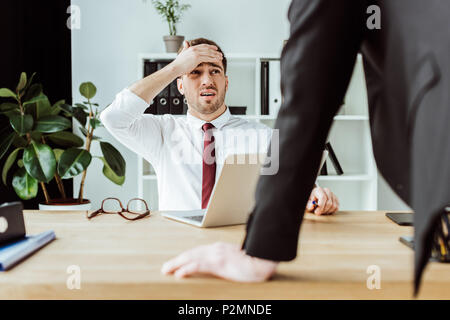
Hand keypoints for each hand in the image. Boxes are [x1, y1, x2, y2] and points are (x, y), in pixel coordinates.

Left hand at [161, 242, 277, 281]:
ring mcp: (217, 255)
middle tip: (166, 267)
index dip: (185, 257)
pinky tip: (179, 273)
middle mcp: (216, 249)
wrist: (264, 260)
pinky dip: (187, 268)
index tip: (177, 263)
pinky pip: (199, 266)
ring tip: (166, 270)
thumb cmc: (254, 262)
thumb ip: (226, 261)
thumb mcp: (237, 260)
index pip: (197, 252)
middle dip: (177, 260)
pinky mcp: (219, 263)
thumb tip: (221, 266)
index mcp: (220, 249)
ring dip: (177, 264)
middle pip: (191, 253)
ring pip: (191, 258)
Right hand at [172, 41, 222, 75]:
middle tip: (220, 53)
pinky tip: (217, 59)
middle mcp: (194, 49)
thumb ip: (185, 48)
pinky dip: (213, 58)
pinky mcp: (197, 58)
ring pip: (208, 53)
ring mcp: (196, 53)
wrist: (175, 67)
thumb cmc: (178, 63)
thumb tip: (186, 42)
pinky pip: (207, 57)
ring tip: (220, 57)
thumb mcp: (182, 53)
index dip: (210, 47)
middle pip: (207, 48)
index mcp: (191, 48)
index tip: (215, 48)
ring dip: (216, 55)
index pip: (203, 46)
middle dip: (214, 51)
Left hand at [306, 187, 338, 214]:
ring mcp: (332, 195)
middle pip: (329, 202)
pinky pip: (337, 207)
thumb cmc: (310, 201)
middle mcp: (327, 191)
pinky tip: (326, 211)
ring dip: (327, 211)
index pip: (323, 197)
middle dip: (323, 210)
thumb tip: (311, 206)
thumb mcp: (307, 202)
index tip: (316, 212)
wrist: (314, 199)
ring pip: (333, 206)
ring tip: (321, 211)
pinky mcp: (336, 199)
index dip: (320, 206)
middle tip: (318, 213)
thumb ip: (308, 204)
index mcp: (319, 190)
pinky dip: (332, 211)